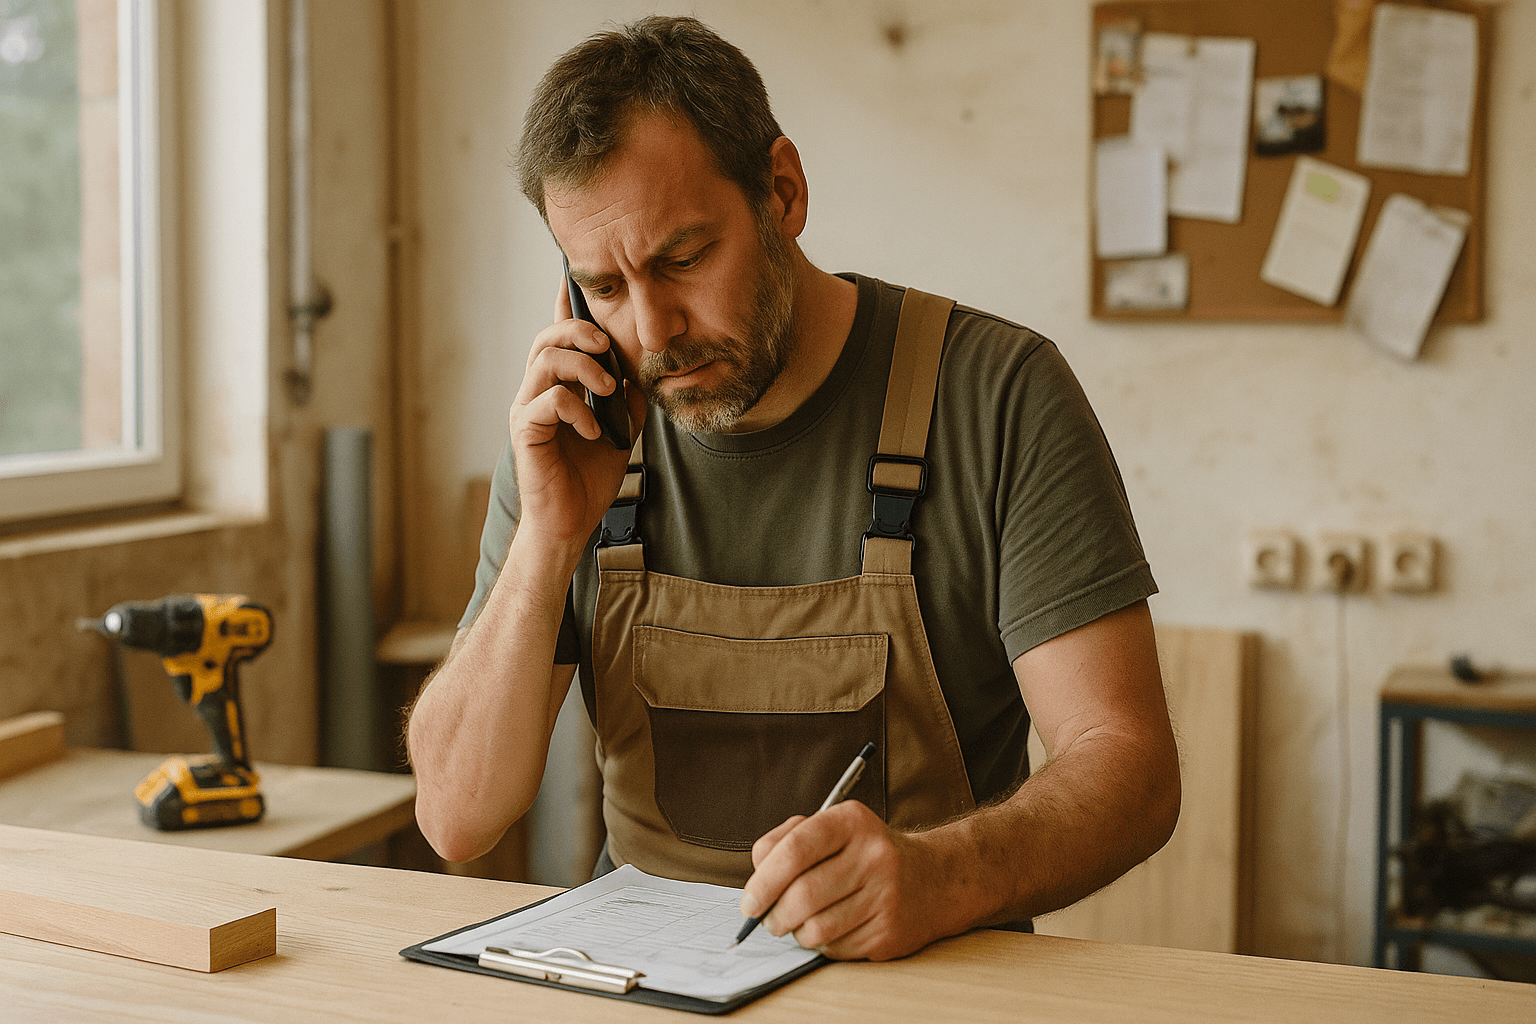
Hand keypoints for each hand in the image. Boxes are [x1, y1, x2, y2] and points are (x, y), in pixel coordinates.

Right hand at [509, 278, 647, 553]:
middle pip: (548, 338)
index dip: (566, 307)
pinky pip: (547, 400)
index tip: (573, 278)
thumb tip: (639, 376)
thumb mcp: (620, 433)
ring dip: (582, 367)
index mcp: (557, 388)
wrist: (571, 523)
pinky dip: (576, 409)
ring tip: (606, 389)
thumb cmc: (588, 481)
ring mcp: (526, 410)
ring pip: (545, 360)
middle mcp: (536, 392)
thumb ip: (627, 402)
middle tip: (608, 347)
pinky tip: (594, 431)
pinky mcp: (524, 431)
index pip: (559, 339)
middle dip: (580, 331)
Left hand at [739, 801, 950, 961]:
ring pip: (816, 928)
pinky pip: (834, 948)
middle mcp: (873, 856)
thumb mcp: (832, 828)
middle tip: (768, 918)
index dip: (763, 880)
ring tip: (799, 922)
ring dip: (796, 932)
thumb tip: (754, 884)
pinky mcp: (889, 932)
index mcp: (852, 822)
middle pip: (802, 895)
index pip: (795, 849)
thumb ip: (785, 842)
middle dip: (774, 915)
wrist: (932, 880)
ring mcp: (885, 896)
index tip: (749, 902)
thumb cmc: (867, 854)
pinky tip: (831, 928)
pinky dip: (821, 944)